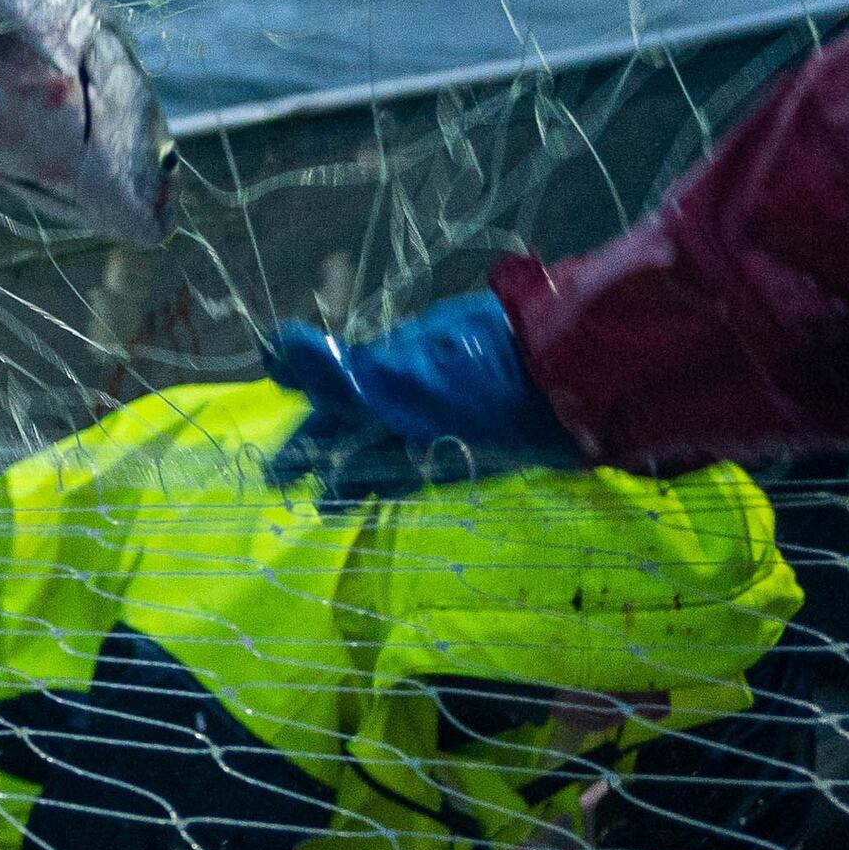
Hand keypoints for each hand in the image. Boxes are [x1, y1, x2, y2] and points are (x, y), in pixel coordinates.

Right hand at [262, 288, 578, 500]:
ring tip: (322, 504)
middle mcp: (414, 392)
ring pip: (386, 448)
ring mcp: (447, 422)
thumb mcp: (406, 376)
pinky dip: (393, 481)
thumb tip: (272, 345)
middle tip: (283, 487)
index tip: (275, 464)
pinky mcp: (479, 449)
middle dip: (321, 453)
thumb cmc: (484, 380)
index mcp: (391, 369)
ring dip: (354, 473)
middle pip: (357, 425)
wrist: (576, 383)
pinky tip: (378, 496)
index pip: (332, 398)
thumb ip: (340, 374)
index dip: (305, 432)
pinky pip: (422, 466)